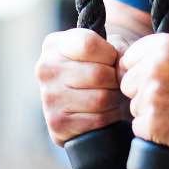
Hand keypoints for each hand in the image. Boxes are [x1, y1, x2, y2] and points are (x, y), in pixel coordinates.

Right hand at [35, 28, 130, 144]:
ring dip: (114, 99)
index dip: (109, 53)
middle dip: (115, 79)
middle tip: (112, 81)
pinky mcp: (57, 123)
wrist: (86, 100)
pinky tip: (103, 110)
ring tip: (109, 94)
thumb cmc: (100, 66)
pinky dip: (109, 116)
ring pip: (100, 99)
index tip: (110, 59)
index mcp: (54, 45)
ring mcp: (49, 97)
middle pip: (97, 74)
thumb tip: (123, 71)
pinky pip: (98, 120)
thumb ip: (119, 50)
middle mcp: (45, 69)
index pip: (88, 44)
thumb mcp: (110, 47)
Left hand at [119, 33, 168, 157]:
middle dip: (142, 92)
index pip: (129, 59)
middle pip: (128, 84)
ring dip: (149, 112)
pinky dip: (152, 130)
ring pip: (133, 106)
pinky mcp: (152, 121)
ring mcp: (153, 95)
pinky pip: (138, 127)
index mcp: (165, 46)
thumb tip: (131, 61)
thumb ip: (163, 53)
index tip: (155, 79)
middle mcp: (156, 67)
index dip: (140, 71)